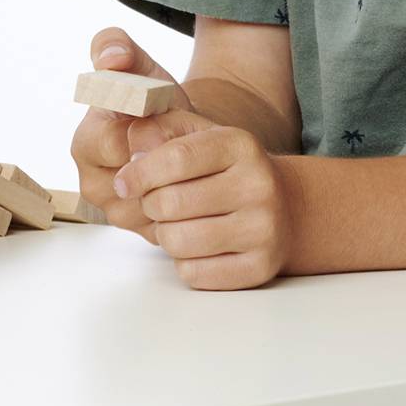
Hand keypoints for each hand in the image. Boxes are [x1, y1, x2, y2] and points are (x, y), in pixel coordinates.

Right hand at [69, 28, 189, 237]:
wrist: (179, 136)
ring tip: (193, 161)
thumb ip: (115, 47)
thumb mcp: (139, 67)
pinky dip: (189, 207)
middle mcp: (93, 183)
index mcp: (85, 144)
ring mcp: (116, 212)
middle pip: (136, 182)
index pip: (117, 146)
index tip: (168, 117)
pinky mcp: (141, 231)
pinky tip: (196, 183)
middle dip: (169, 161)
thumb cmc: (154, 101)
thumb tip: (112, 57)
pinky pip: (169, 226)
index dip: (151, 132)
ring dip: (182, 185)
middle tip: (187, 142)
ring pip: (154, 208)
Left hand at [114, 108, 294, 290]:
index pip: (176, 159)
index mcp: (239, 145)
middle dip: (149, 206)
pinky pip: (194, 273)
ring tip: (176, 224)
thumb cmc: (223, 169)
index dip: (138, 174)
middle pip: (170, 203)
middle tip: (155, 204)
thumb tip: (131, 149)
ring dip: (164, 235)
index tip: (123, 184)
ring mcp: (264, 229)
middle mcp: (259, 185)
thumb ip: (157, 131)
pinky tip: (197, 247)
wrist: (283, 206)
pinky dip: (183, 262)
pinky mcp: (260, 267)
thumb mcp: (195, 135)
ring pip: (178, 241)